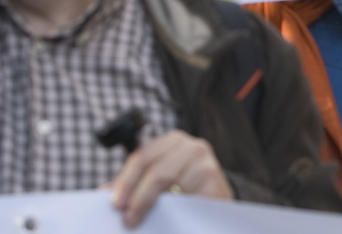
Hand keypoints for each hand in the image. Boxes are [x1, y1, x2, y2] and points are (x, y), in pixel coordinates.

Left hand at [110, 131, 232, 227]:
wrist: (217, 201)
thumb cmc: (185, 191)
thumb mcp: (158, 182)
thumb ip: (134, 184)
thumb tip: (103, 191)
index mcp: (173, 141)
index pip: (142, 157)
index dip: (126, 181)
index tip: (115, 204)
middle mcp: (192, 146)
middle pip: (155, 169)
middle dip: (137, 195)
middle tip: (126, 217)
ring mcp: (205, 162)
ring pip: (168, 180)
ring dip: (150, 203)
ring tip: (137, 220)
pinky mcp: (215, 181)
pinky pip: (188, 197)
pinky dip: (173, 209)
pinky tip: (164, 219)